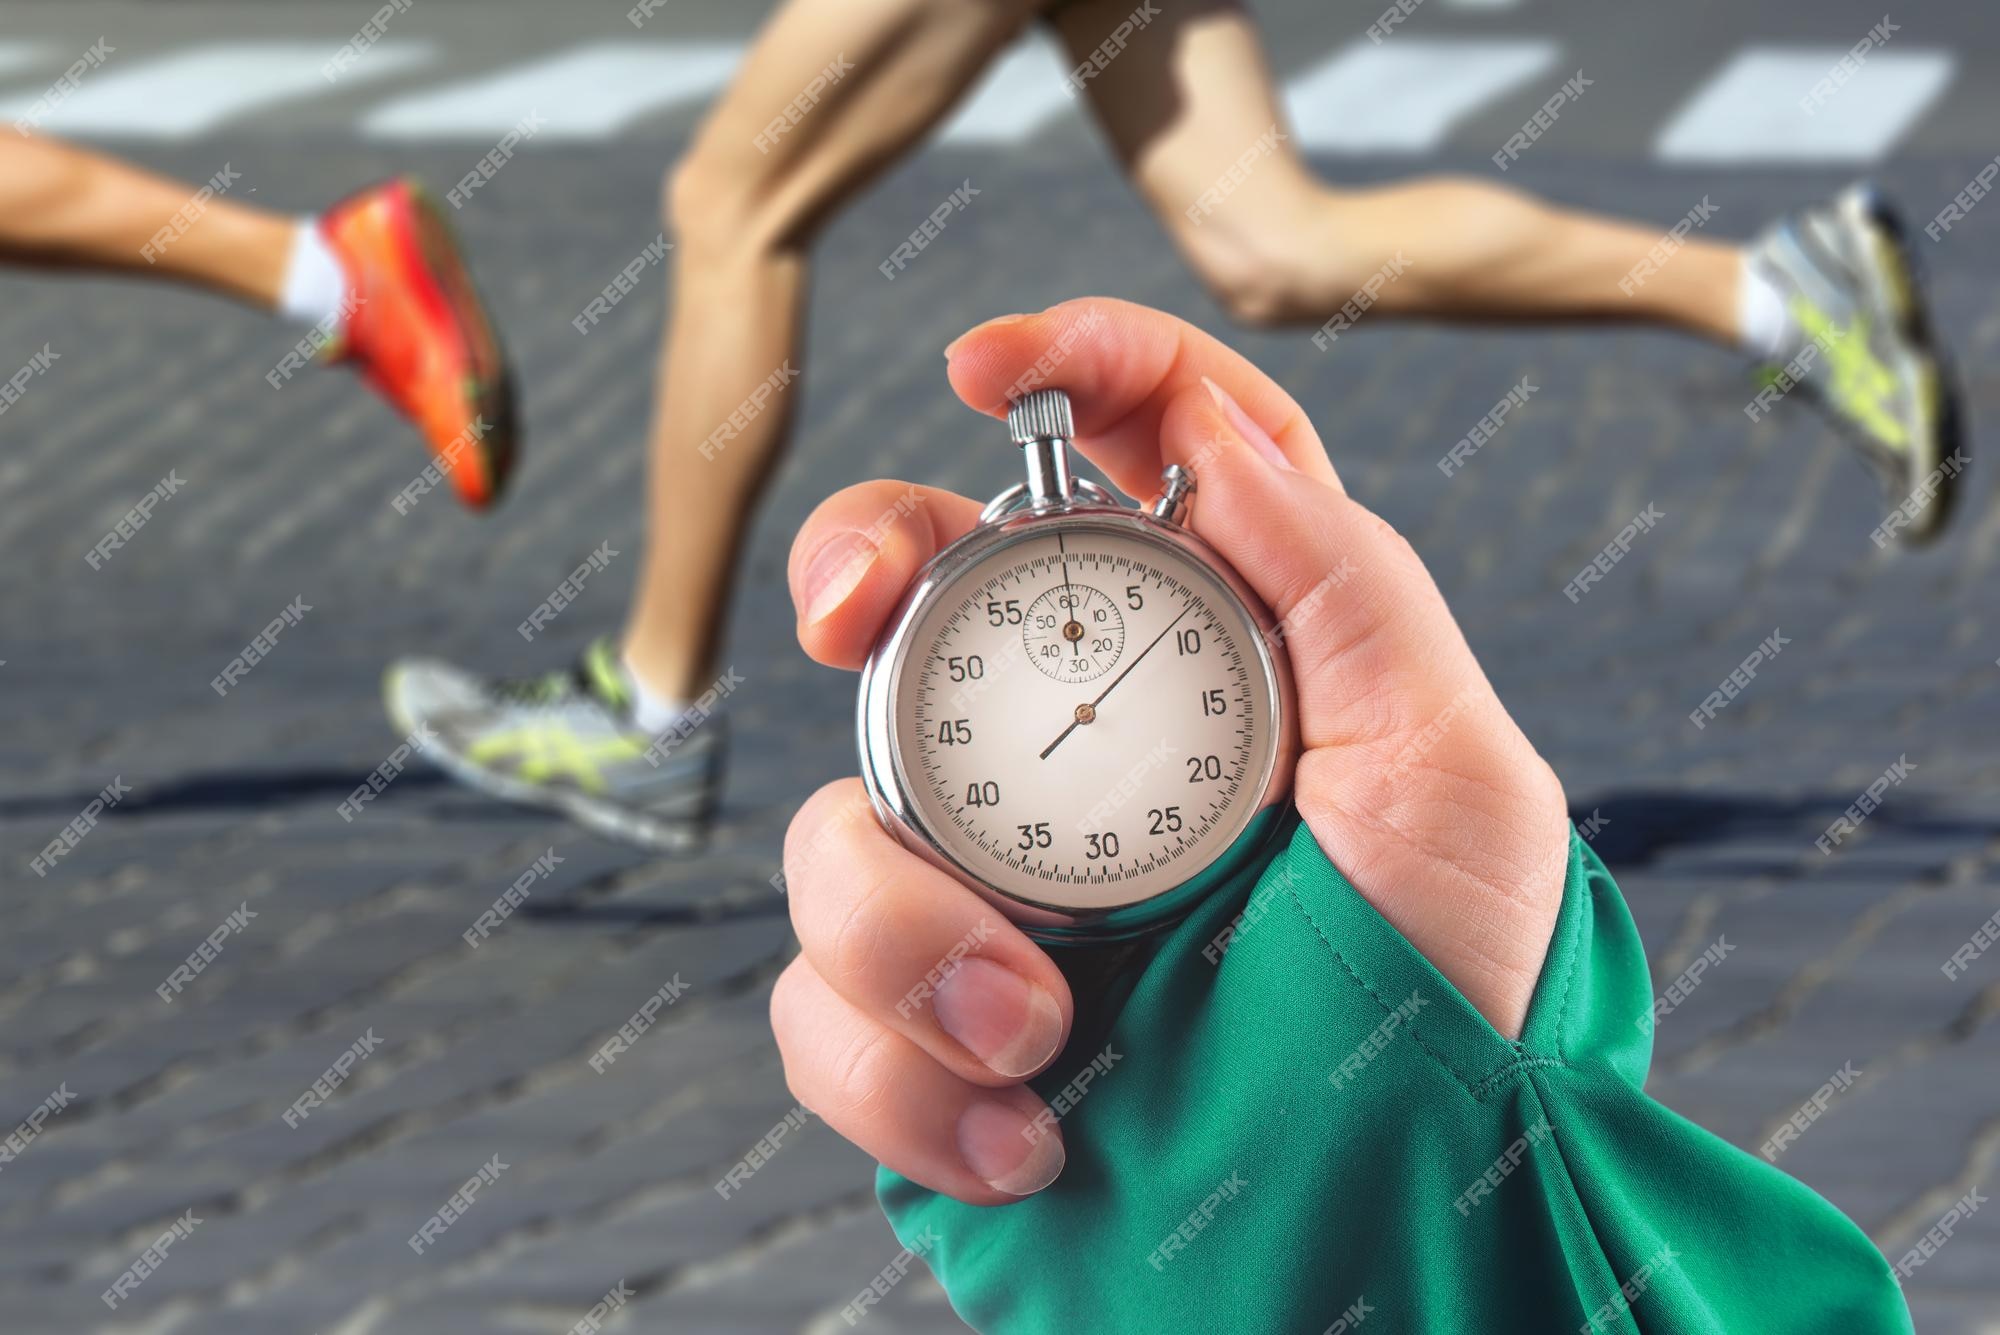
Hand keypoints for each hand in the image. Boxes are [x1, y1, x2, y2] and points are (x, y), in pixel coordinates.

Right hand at [772, 298, 1570, 1205]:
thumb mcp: (1451, 773)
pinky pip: (825, 1012)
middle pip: (915, 588)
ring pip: (833, 826)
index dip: (1065, 364)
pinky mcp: (932, 1020)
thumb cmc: (1450, 985)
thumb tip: (1213, 436)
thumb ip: (1346, 586)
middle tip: (851, 624)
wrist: (1397, 1214)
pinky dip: (903, 1073)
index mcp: (1217, 648)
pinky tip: (1030, 1125)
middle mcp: (1079, 743)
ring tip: (1041, 1025)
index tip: (990, 368)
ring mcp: (991, 881)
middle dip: (854, 572)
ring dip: (905, 926)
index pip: (1132, 454)